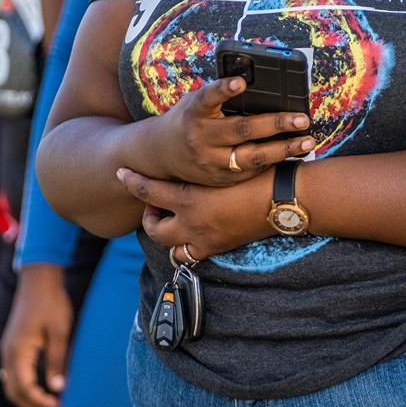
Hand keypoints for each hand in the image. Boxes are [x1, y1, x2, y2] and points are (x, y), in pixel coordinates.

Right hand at [0, 264, 71, 406]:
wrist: (38, 279)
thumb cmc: (51, 303)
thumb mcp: (59, 332)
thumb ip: (57, 361)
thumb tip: (58, 389)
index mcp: (18, 351)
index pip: (24, 389)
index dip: (41, 403)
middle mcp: (8, 353)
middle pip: (14, 392)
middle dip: (34, 406)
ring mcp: (8, 349)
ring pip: (12, 385)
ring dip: (29, 399)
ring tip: (51, 405)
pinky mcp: (12, 346)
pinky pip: (14, 374)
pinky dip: (25, 387)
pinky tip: (42, 389)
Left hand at [118, 167, 275, 260]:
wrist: (284, 199)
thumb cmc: (259, 173)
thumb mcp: (223, 164)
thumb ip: (201, 163)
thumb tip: (188, 151)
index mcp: (190, 199)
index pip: (149, 192)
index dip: (132, 182)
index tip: (121, 174)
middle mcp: (192, 224)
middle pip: (154, 229)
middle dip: (149, 219)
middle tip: (155, 206)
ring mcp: (205, 240)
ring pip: (172, 249)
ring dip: (168, 237)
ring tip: (173, 223)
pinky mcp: (220, 248)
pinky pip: (194, 256)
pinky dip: (189, 247)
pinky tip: (195, 233)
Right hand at [147, 77, 315, 186]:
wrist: (161, 156)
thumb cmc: (188, 120)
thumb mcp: (195, 103)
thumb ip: (219, 96)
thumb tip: (253, 80)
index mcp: (194, 113)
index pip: (208, 98)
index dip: (223, 89)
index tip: (241, 81)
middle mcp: (201, 138)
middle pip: (241, 130)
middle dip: (275, 123)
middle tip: (302, 118)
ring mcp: (211, 163)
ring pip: (251, 157)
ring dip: (283, 149)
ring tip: (308, 142)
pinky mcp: (219, 180)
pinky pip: (251, 172)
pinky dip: (274, 162)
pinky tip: (293, 153)